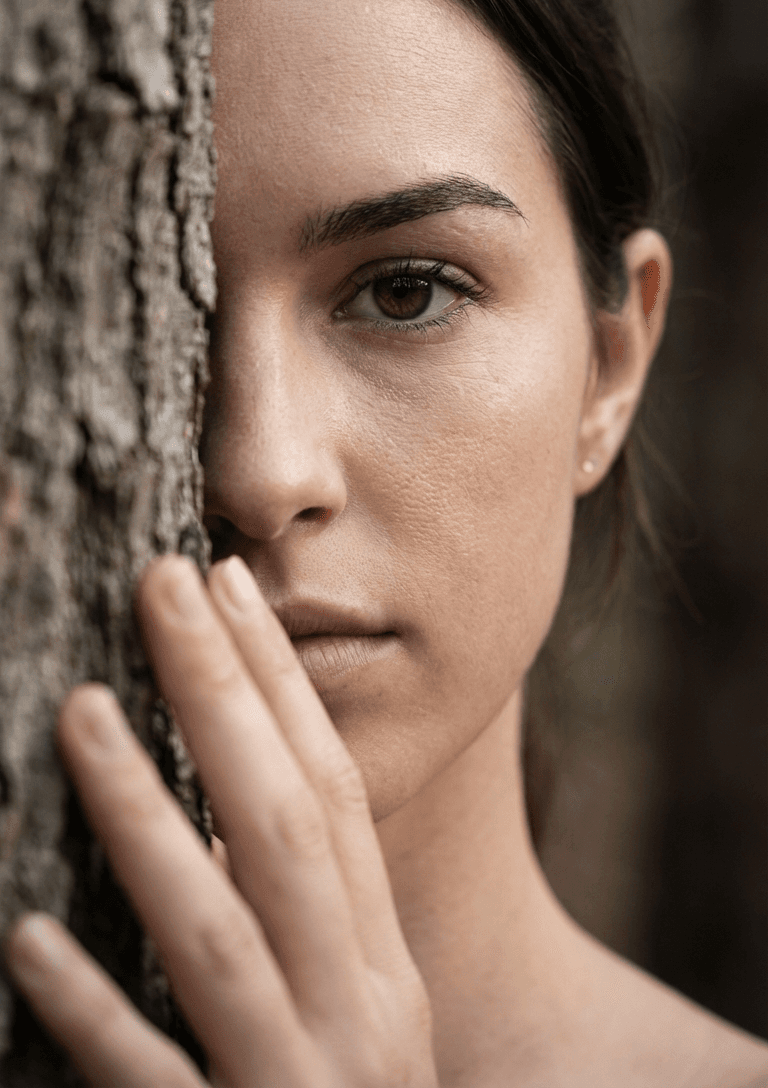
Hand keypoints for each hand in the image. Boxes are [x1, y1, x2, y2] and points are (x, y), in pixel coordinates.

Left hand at [3, 554, 438, 1086]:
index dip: (283, 684)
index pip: (333, 794)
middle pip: (285, 826)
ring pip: (217, 932)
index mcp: (382, 967)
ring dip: (146, 816)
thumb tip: (236, 800)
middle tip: (161, 582)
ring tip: (80, 708)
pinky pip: (153, 1083)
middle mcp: (356, 1013)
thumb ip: (317, 922)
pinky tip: (24, 937)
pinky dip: (96, 1008)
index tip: (228, 584)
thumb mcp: (359, 1021)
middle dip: (224, 696)